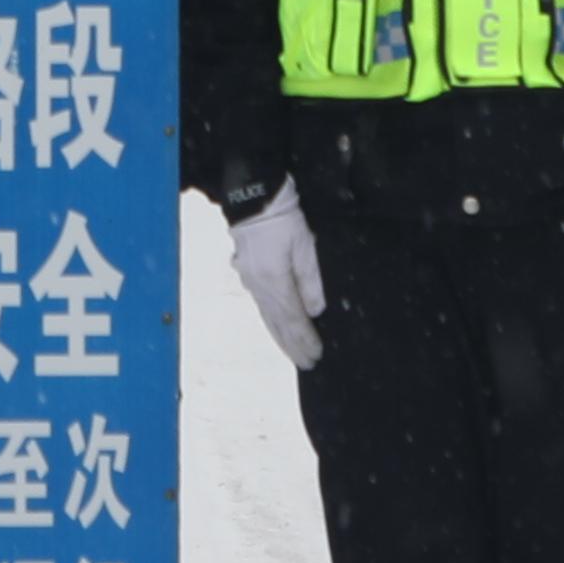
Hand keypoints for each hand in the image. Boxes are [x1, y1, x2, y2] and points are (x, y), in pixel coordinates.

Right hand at [223, 182, 325, 371]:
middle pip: (279, 324)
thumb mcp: (304, 245)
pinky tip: (274, 326)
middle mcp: (260, 287)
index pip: (294, 320)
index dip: (306, 340)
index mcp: (276, 282)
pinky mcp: (247, 274)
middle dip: (293, 346)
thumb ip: (310, 280)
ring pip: (267, 317)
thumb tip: (314, 310)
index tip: (316, 355)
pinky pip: (261, 306)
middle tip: (307, 364)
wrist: (253, 198)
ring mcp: (250, 282)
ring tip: (291, 353)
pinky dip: (270, 321)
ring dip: (280, 338)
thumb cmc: (282, 218)